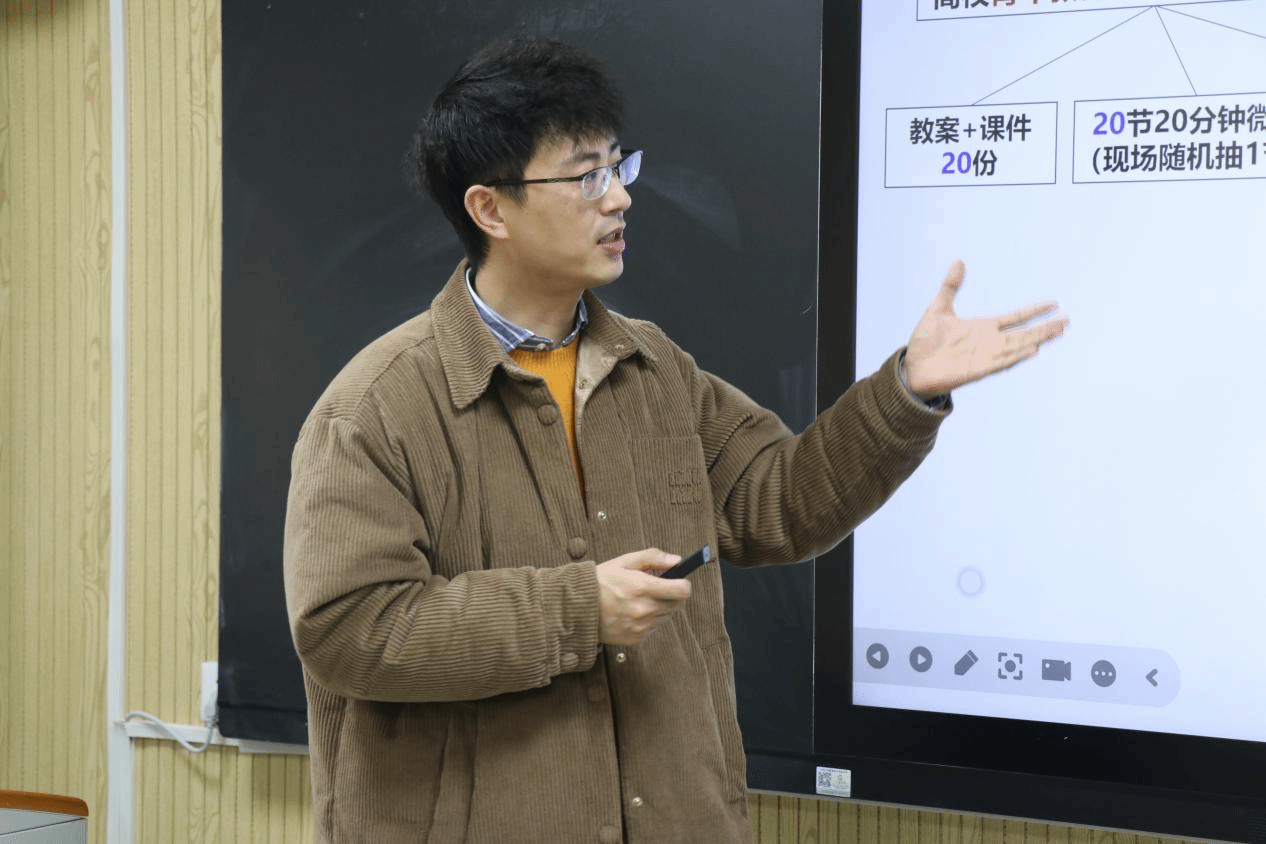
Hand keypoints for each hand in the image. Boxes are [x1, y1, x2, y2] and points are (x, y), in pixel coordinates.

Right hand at [596, 548, 691, 645]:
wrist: (576, 609)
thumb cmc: (600, 582)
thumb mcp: (623, 562)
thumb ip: (652, 557)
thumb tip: (676, 560)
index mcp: (641, 587)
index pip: (681, 591)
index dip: (683, 584)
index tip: (680, 581)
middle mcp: (642, 609)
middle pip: (677, 604)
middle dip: (672, 595)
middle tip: (658, 589)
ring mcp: (639, 626)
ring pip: (666, 616)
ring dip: (661, 607)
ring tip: (642, 599)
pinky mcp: (635, 638)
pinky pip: (654, 628)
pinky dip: (649, 620)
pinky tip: (634, 612)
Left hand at [903, 260, 1068, 397]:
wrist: (913, 366)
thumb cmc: (926, 341)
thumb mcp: (938, 308)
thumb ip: (950, 286)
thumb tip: (958, 262)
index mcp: (983, 327)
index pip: (1015, 317)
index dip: (1033, 311)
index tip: (1054, 304)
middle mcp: (989, 341)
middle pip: (1023, 333)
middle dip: (1045, 327)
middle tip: (1067, 321)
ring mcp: (985, 356)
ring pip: (1018, 346)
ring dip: (1037, 339)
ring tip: (1058, 331)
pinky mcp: (977, 369)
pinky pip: (1002, 362)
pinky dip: (1017, 356)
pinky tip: (1032, 349)